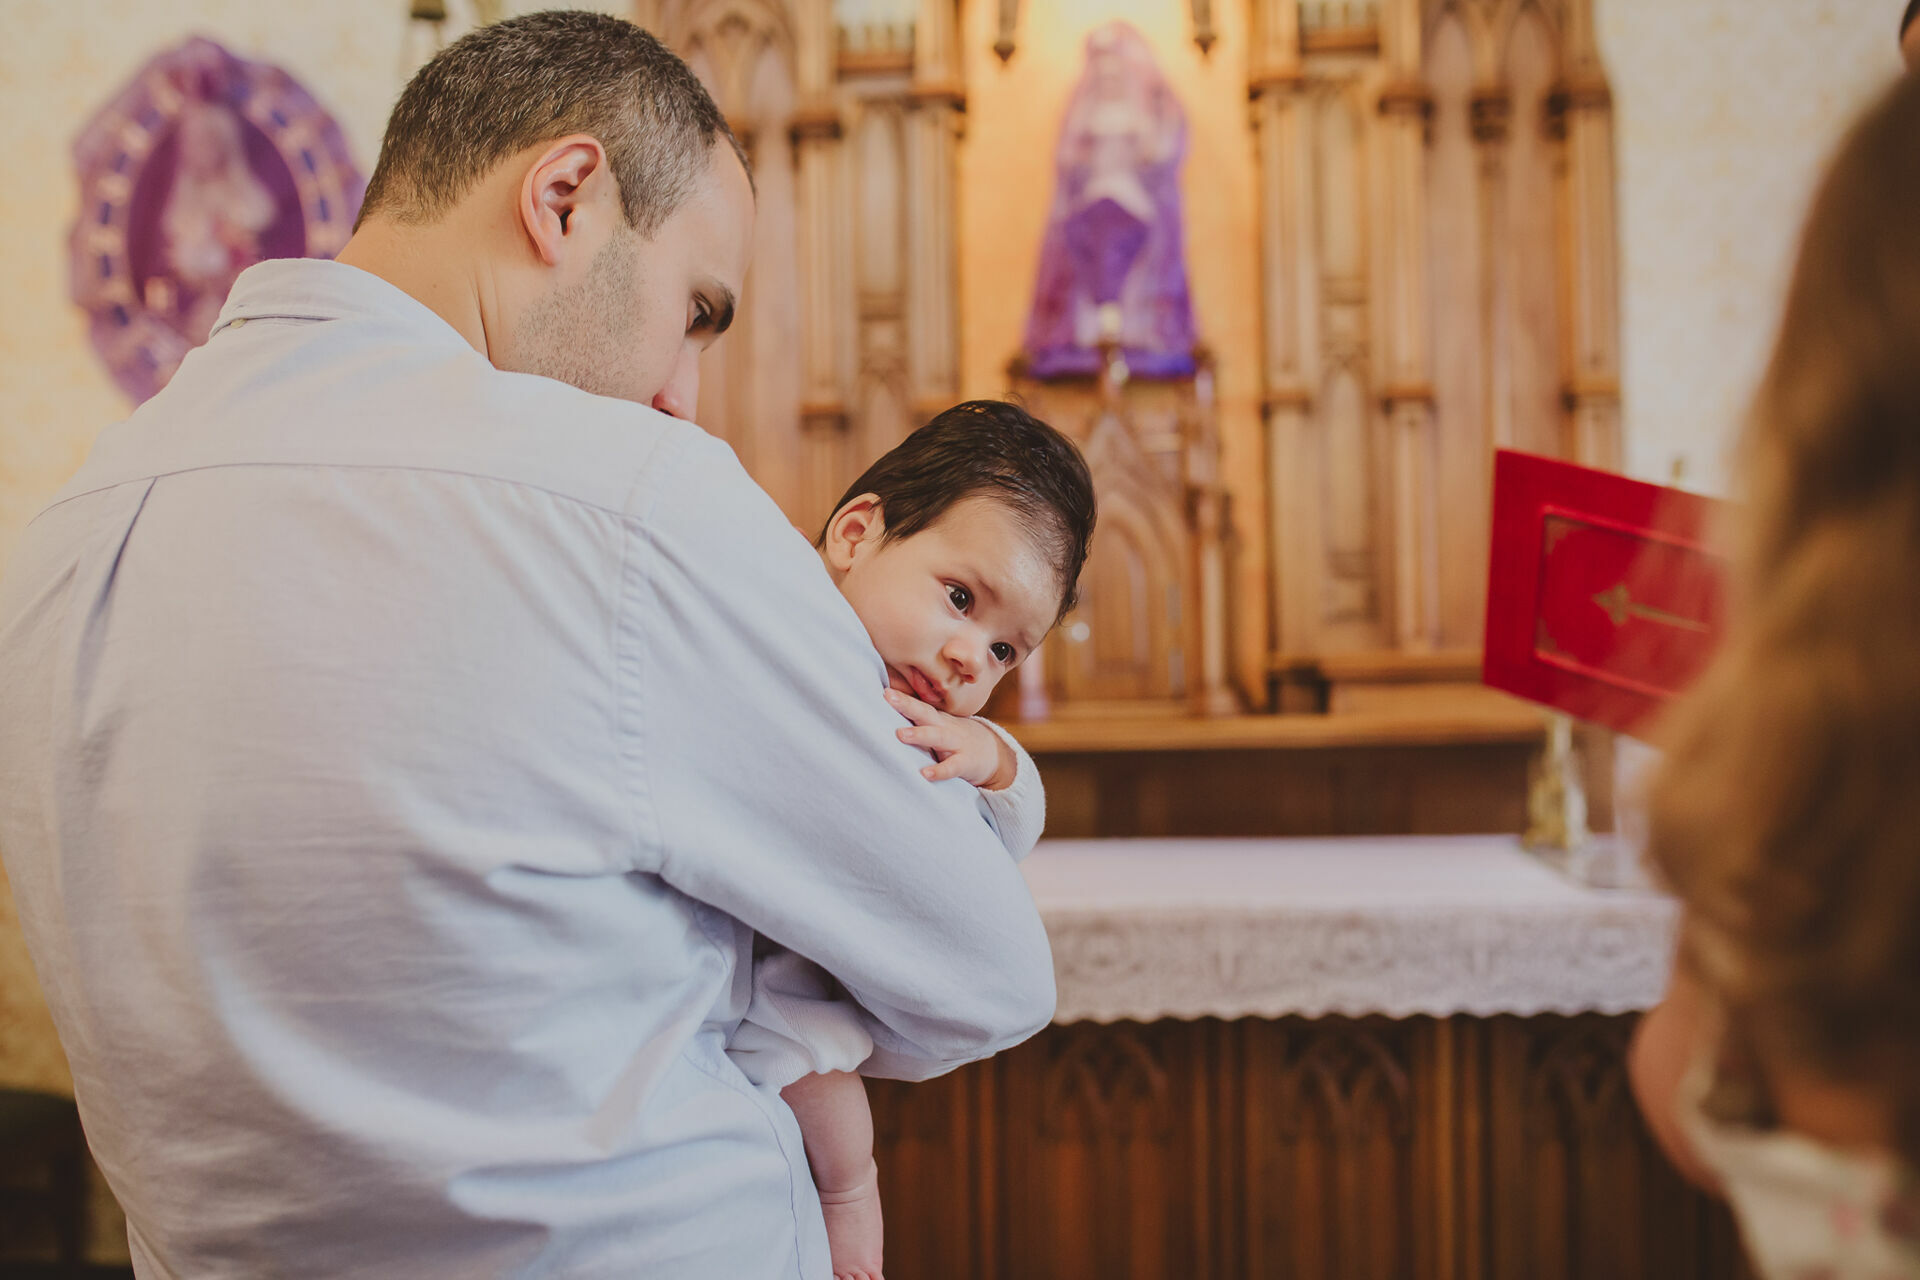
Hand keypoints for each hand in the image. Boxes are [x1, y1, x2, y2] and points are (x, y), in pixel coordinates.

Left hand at [884, 688, 1016, 789]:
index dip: (902, 698)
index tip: (884, 691)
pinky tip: (925, 774)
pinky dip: (939, 771)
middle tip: (888, 697)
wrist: (993, 753)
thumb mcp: (941, 725)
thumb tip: (887, 712)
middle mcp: (946, 728)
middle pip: (925, 713)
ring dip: (920, 734)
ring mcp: (957, 744)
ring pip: (937, 737)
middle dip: (907, 705)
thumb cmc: (957, 738)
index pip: (918, 705)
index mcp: (937, 719)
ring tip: (901, 734)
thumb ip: (920, 720)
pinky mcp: (966, 763)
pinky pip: (952, 767)